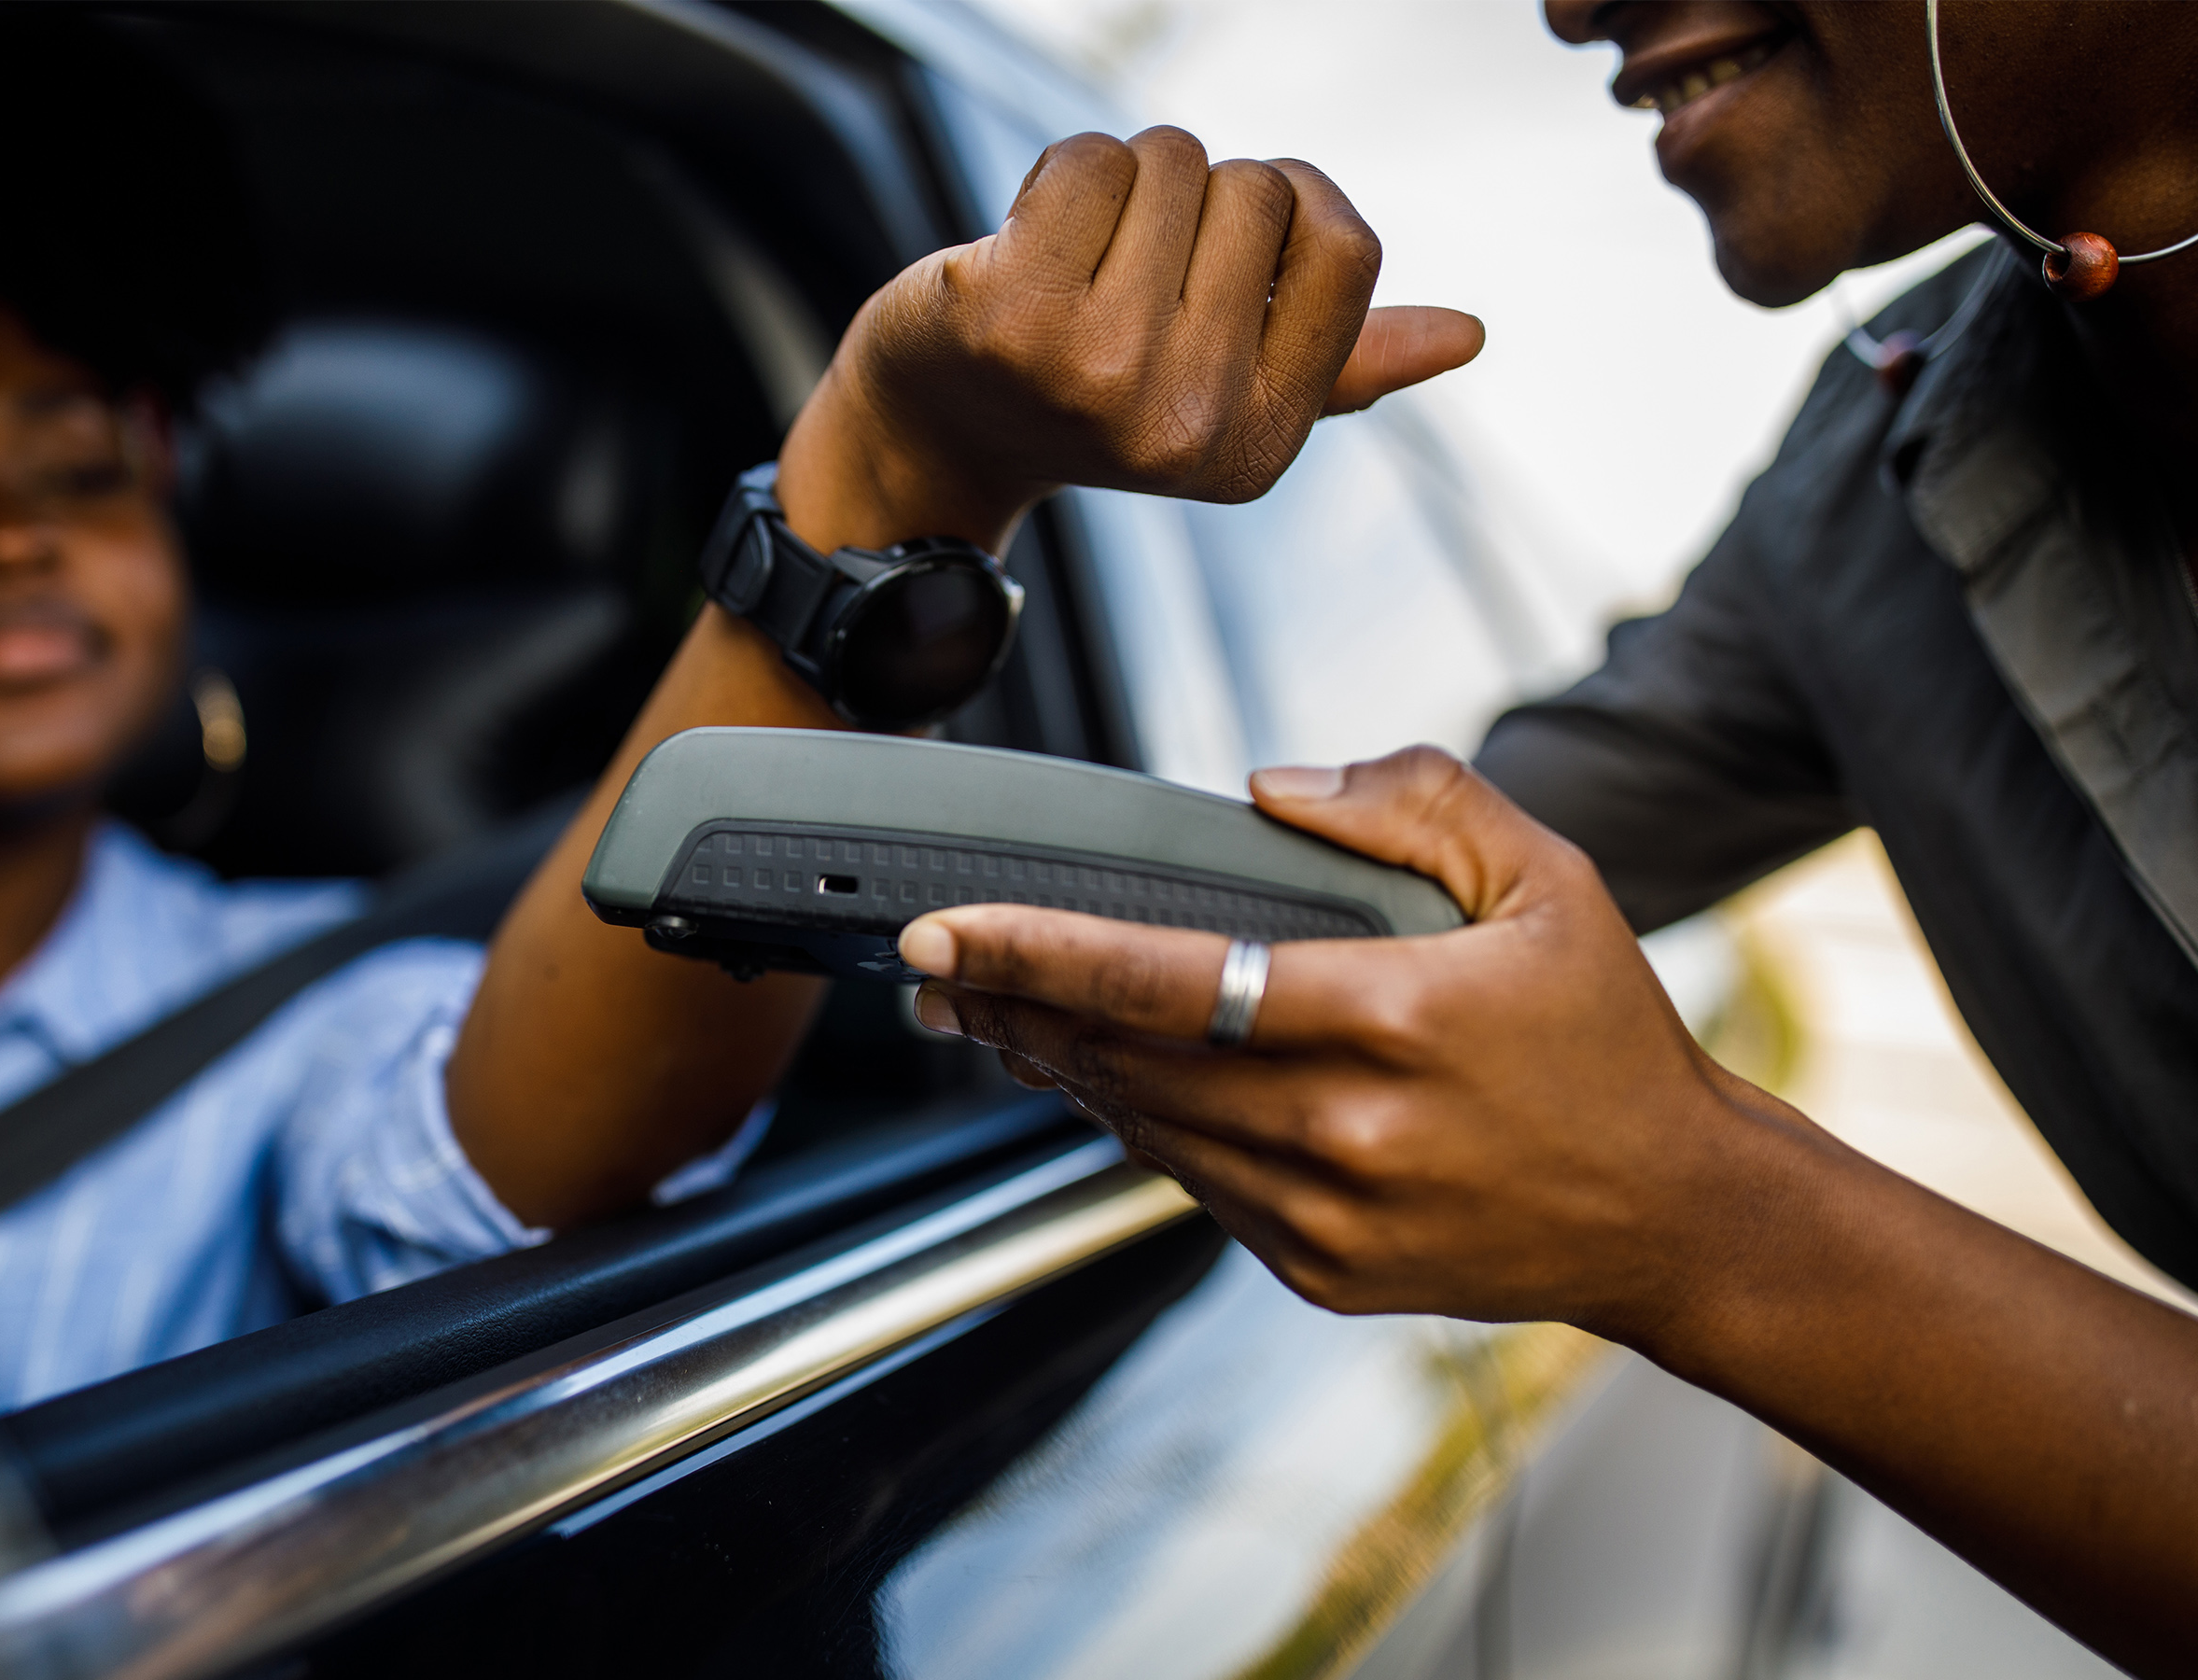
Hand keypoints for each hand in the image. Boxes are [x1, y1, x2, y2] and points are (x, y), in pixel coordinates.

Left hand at [776, 127, 1483, 554]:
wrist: (936, 433)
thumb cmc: (1089, 393)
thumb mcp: (1222, 394)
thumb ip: (1341, 362)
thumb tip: (1464, 336)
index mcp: (1262, 444)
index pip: (1343, 246)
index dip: (1290, 209)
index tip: (1226, 248)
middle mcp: (1187, 423)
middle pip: (1257, 189)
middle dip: (1195, 198)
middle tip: (1124, 273)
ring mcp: (1098, 371)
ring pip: (1171, 161)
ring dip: (1124, 183)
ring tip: (1075, 263)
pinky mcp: (1012, 315)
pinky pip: (1089, 160)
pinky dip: (1057, 174)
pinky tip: (1023, 246)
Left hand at [896, 747, 1823, 1343]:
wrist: (1673, 1217)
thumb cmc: (1605, 1040)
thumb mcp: (1549, 881)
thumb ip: (1416, 803)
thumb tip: (1270, 790)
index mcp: (1388, 1018)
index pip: (1164, 978)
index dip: (1033, 952)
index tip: (940, 931)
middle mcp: (1344, 1129)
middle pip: (1121, 1060)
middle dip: (1011, 1009)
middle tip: (939, 967)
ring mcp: (1326, 1215)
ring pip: (1144, 1128)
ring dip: (1063, 1068)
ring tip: (1001, 1014)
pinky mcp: (1319, 1271)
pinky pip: (1194, 1187)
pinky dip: (1147, 1127)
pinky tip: (1120, 1081)